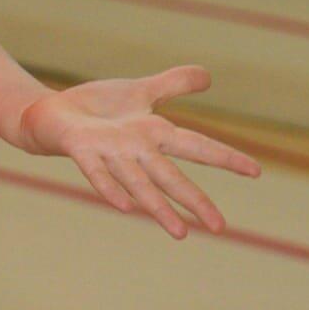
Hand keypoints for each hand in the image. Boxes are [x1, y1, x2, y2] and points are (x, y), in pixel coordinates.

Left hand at [17, 65, 262, 238]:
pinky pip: (97, 172)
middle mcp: (135, 149)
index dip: (224, 157)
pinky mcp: (81, 150)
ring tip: (180, 233)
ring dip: (158, 207)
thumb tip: (208, 76)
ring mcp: (109, 153)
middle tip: (220, 227)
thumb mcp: (140, 90)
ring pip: (138, 182)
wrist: (51, 113)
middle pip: (170, 175)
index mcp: (153, 134)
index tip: (256, 171)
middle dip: (195, 199)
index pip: (196, 146)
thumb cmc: (98, 108)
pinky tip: (125, 207)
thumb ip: (173, 85)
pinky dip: (111, 188)